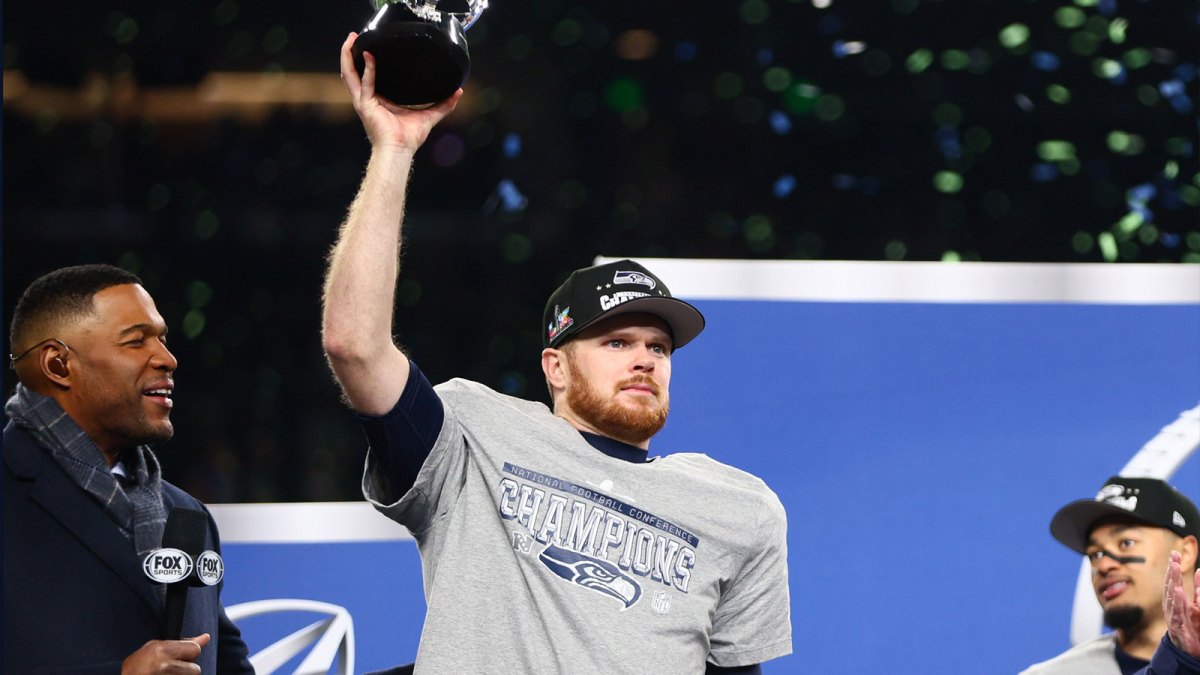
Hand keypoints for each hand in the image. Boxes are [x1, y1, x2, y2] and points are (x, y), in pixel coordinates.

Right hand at [121, 633, 210, 673]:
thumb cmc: (137, 667)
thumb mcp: (154, 649)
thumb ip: (180, 643)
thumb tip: (205, 637)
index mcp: (160, 650)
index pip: (195, 649)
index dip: (189, 654)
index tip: (180, 657)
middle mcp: (163, 665)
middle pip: (196, 669)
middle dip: (186, 670)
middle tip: (169, 671)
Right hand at [339, 32, 461, 151]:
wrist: (400, 151)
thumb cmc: (408, 139)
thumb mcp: (429, 115)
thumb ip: (443, 104)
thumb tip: (458, 92)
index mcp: (378, 100)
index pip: (367, 76)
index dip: (366, 62)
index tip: (369, 46)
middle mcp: (367, 99)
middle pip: (353, 72)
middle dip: (350, 54)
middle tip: (354, 37)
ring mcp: (364, 102)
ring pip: (349, 75)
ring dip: (347, 56)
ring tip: (351, 40)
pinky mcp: (365, 105)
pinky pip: (365, 84)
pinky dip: (368, 70)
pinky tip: (369, 56)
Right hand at [1163, 550, 1199, 656]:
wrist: (1191, 652)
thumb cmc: (1194, 629)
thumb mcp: (1199, 607)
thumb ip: (1199, 591)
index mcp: (1177, 600)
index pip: (1174, 580)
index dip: (1174, 566)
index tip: (1174, 553)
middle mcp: (1172, 605)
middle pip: (1171, 584)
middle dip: (1172, 570)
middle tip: (1173, 556)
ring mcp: (1173, 615)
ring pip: (1171, 595)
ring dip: (1173, 581)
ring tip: (1175, 568)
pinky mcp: (1177, 625)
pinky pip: (1177, 610)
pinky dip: (1177, 600)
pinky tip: (1178, 590)